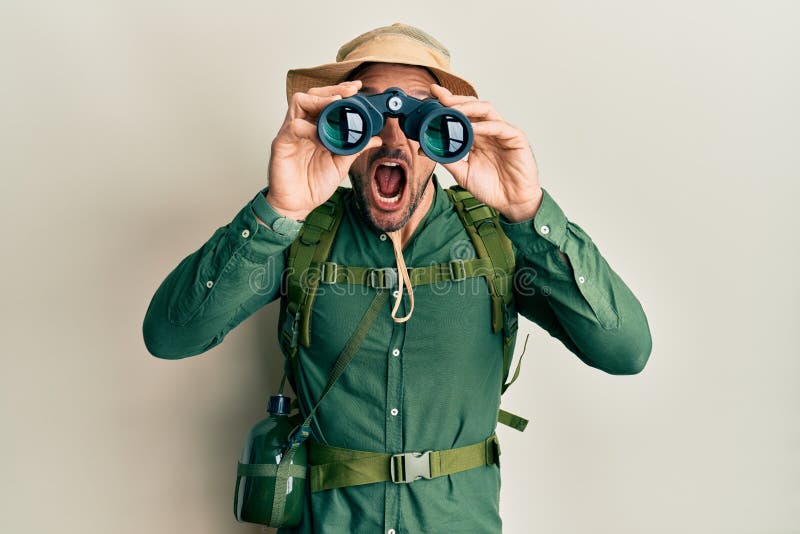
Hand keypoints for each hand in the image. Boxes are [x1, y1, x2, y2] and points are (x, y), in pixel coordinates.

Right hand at [265, 80, 381, 220]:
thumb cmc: (314, 183)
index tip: (357, 88)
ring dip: (318, 100)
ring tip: (335, 104)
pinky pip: (292, 127)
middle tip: (349, 92)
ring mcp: (290, 133)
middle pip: (311, 94)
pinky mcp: (281, 144)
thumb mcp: (341, 164)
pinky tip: (319, 135)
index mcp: (315, 128)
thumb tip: (376, 138)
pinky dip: (307, 127)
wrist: (298, 205)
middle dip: (331, 89)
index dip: (340, 90)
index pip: (324, 100)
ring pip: (298, 102)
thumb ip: (356, 148)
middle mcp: (302, 126)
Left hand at [429, 84, 543, 221]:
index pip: (461, 115)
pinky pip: (500, 127)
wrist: (512, 203)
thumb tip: (424, 149)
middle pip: (472, 107)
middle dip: (455, 100)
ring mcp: (503, 133)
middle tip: (440, 96)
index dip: (448, 104)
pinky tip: (473, 128)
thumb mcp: (463, 173)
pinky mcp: (516, 138)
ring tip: (453, 109)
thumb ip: (446, 159)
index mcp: (476, 137)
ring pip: (486, 110)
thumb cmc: (492, 188)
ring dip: (469, 108)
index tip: (431, 95)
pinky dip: (485, 126)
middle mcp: (489, 131)